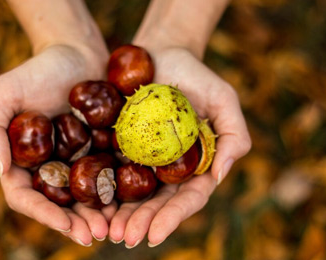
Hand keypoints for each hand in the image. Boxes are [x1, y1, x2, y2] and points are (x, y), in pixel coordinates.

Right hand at [0, 44, 115, 245]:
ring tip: (115, 228)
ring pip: (84, 198)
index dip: (43, 214)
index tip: (65, 225)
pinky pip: (108, 179)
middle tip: (96, 235)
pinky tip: (130, 204)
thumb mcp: (6, 91)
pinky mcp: (100, 153)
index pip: (25, 197)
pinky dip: (117, 195)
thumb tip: (0, 170)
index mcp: (21, 162)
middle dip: (75, 223)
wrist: (77, 52)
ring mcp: (75, 163)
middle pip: (58, 205)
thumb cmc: (38, 69)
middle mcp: (48, 168)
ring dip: (98, 216)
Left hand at [109, 47, 250, 246]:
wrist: (162, 54)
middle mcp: (169, 169)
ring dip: (120, 215)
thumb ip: (234, 136)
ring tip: (107, 230)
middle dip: (142, 223)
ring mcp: (143, 160)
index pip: (186, 199)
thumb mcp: (224, 100)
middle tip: (124, 238)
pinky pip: (110, 170)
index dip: (171, 219)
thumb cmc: (197, 76)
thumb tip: (218, 176)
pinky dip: (103, 189)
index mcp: (195, 165)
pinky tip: (92, 202)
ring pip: (132, 194)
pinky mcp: (120, 147)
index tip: (154, 237)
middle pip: (156, 203)